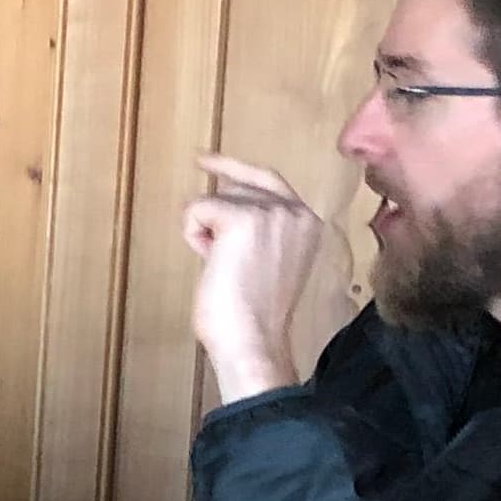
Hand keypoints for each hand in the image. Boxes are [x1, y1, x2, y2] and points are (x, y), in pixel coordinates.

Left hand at [184, 156, 324, 403]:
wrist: (252, 339)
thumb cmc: (253, 314)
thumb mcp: (268, 260)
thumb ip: (259, 230)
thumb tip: (224, 206)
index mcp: (307, 221)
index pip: (267, 179)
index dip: (232, 168)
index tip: (204, 160)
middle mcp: (295, 210)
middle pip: (236, 187)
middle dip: (217, 218)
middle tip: (216, 255)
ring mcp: (272, 211)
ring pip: (214, 199)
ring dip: (205, 232)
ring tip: (222, 267)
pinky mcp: (243, 218)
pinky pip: (196, 209)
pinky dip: (193, 236)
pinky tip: (209, 261)